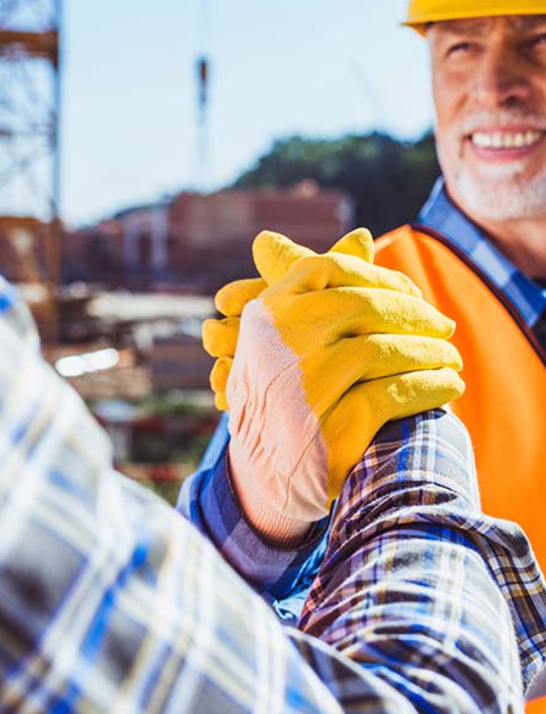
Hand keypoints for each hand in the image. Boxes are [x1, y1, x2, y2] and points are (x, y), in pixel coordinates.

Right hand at [203, 230, 463, 535]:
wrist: (262, 477)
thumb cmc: (279, 396)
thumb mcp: (281, 340)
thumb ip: (321, 287)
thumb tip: (363, 235)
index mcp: (264, 316)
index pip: (327, 268)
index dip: (378, 276)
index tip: (411, 293)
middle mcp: (277, 347)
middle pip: (361, 306)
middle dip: (415, 314)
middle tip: (445, 325)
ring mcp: (301, 388)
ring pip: (382, 349)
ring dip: (430, 352)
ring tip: (452, 358)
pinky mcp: (330, 429)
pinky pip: (395, 394)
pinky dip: (431, 387)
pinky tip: (448, 387)